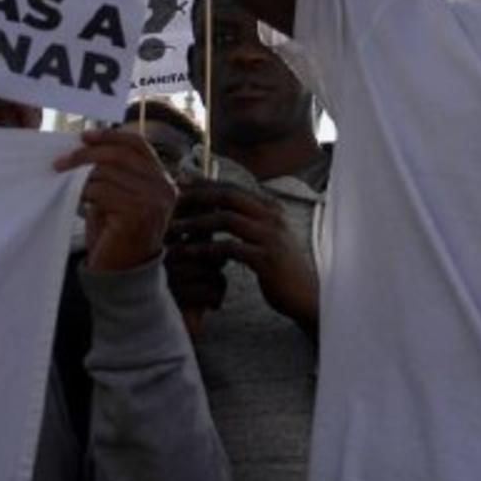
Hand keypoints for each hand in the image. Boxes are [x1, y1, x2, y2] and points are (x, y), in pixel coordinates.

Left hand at [55, 130, 177, 272]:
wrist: (122, 274)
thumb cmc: (117, 235)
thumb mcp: (120, 197)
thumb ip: (115, 173)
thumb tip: (87, 146)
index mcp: (163, 180)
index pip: (139, 145)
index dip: (111, 136)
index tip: (85, 136)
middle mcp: (164, 189)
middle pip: (122, 155)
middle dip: (88, 154)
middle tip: (62, 160)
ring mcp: (153, 202)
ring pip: (109, 172)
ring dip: (81, 173)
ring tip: (62, 177)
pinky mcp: (137, 214)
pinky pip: (103, 191)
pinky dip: (83, 190)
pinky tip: (73, 195)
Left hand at [171, 179, 319, 332]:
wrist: (308, 295)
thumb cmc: (282, 268)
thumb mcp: (269, 237)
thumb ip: (251, 221)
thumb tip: (222, 208)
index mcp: (271, 208)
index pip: (232, 187)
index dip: (204, 185)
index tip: (179, 187)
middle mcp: (272, 216)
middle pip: (228, 196)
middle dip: (197, 196)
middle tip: (172, 202)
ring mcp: (270, 237)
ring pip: (226, 219)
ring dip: (196, 223)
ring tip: (174, 229)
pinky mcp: (266, 259)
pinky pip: (229, 248)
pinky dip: (206, 249)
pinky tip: (189, 253)